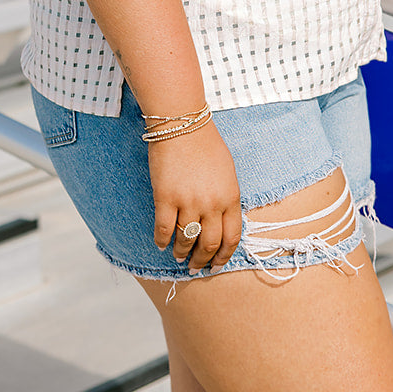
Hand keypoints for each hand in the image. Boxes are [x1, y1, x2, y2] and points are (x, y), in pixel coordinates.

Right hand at [149, 122, 242, 271]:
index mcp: (230, 197)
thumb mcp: (227, 173)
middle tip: (195, 267)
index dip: (223, 256)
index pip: (231, 238)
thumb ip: (226, 198)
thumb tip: (220, 222)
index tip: (216, 265)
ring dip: (181, 252)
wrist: (183, 124)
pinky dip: (161, 240)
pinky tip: (161, 243)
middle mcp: (211, 204)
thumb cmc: (206, 145)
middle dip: (202, 260)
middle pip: (209, 244)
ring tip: (178, 256)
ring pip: (186, 240)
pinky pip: (163, 229)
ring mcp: (188, 202)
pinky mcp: (165, 198)